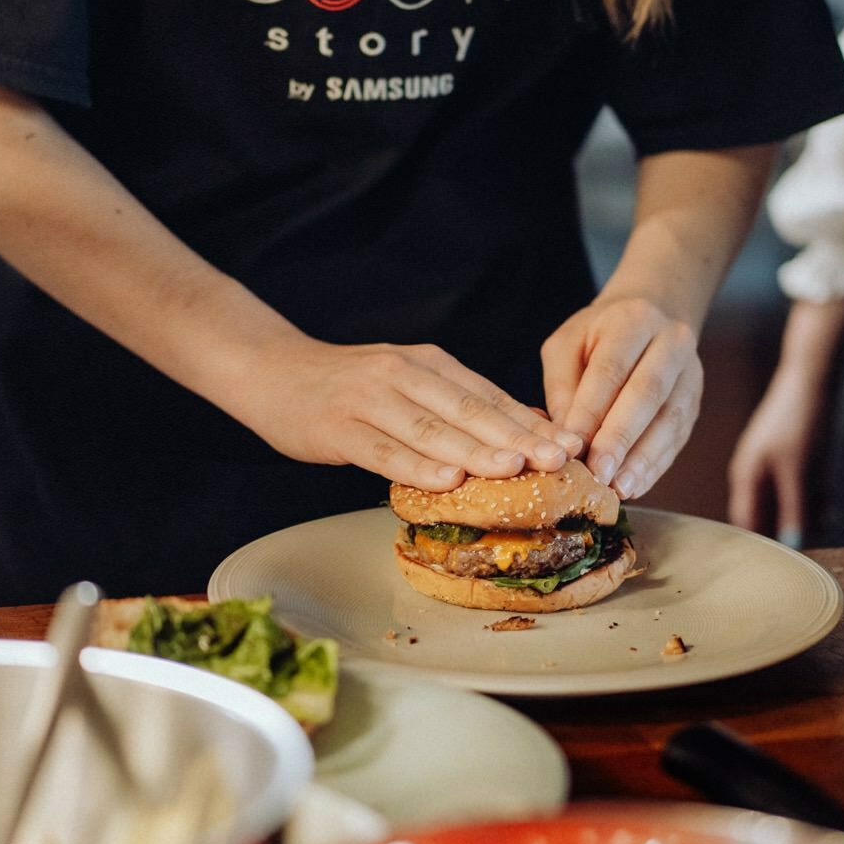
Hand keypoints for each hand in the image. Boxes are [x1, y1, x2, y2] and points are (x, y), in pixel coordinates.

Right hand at [240, 340, 580, 491]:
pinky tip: (446, 479)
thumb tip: (523, 433)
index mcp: (428, 364)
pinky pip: (383, 449)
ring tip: (514, 469)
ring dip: (476, 450)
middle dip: (517, 437)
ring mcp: (369, 399)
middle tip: (559, 460)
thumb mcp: (408, 384)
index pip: (488, 395)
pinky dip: (417, 464)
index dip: (531, 421)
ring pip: (431, 428)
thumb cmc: (348, 388)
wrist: (272, 371)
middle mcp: (404, 374)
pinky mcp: (338, 427)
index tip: (572, 445)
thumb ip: (456, 406)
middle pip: (469, 409)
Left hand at [541, 296, 701, 498]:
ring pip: (669, 419)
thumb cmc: (597, 337)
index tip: (571, 448)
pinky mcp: (695, 401)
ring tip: (618, 487)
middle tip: (598, 472)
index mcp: (633, 320)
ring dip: (642, 459)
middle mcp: (670, 342)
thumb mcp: (567, 345)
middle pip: (647, 393)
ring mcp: (690, 373)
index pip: (611, 370)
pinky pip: (678, 437)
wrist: (649, 317)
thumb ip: (561, 386)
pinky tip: (634, 485)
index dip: (591, 412)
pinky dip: (655, 465)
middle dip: (620, 438)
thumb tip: (564, 437)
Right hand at [728, 365, 815, 544]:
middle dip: (787, 532)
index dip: (757, 546)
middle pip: (767, 517)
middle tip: (808, 549)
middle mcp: (757, 474)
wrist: (816, 374)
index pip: (744, 523)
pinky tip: (830, 508)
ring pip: (789, 505)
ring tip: (823, 523)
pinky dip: (817, 502)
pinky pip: (804, 491)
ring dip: (806, 517)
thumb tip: (792, 544)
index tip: (776, 568)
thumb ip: (793, 507)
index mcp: (746, 475)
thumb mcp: (797, 468)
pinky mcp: (797, 459)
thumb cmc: (799, 418)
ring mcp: (777, 466)